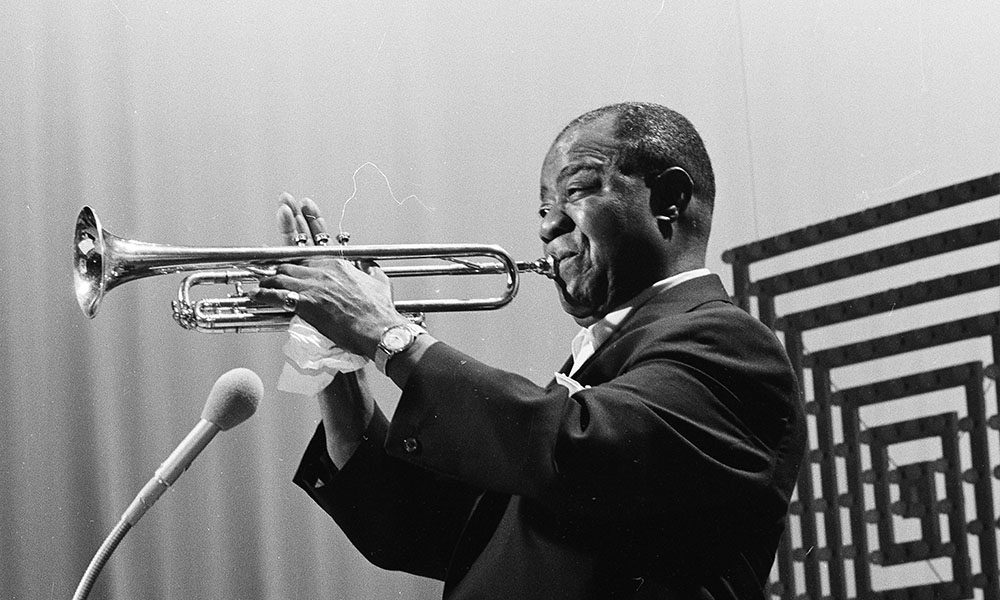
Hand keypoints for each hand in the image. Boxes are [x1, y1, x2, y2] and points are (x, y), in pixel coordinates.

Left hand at [251, 193, 409, 357]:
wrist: (378, 329)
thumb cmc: (380, 310)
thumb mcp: (381, 282)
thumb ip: (371, 269)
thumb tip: (369, 264)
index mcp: (339, 263)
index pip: (319, 237)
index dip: (308, 219)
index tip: (298, 207)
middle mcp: (323, 270)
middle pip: (294, 253)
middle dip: (283, 232)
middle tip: (277, 215)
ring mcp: (312, 285)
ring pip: (281, 273)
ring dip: (268, 275)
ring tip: (259, 276)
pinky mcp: (305, 303)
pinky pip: (276, 295)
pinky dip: (263, 295)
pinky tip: (256, 294)